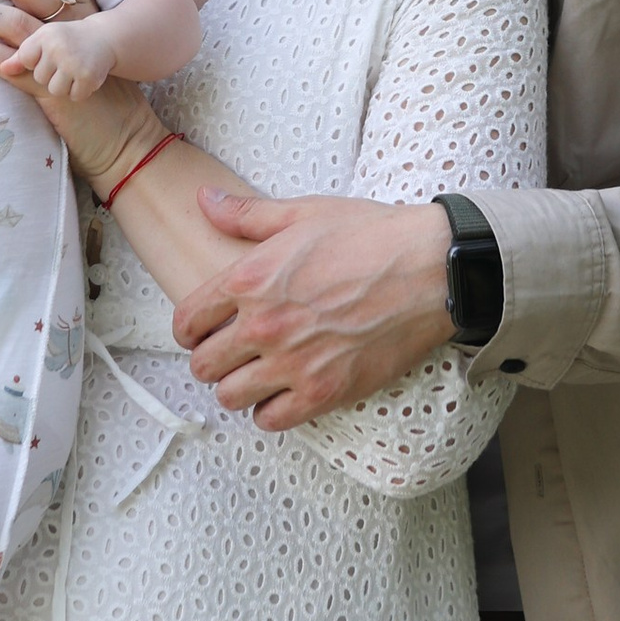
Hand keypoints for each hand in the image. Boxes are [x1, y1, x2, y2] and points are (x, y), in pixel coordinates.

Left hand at [4, 12, 116, 101]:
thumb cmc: (69, 40)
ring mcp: (73, 62)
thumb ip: (23, 55)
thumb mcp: (45, 41)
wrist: (107, 38)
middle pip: (40, 77)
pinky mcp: (88, 77)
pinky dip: (81, 90)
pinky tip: (87, 77)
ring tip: (76, 70)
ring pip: (56, 90)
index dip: (38, 62)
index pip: (26, 60)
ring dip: (66, 85)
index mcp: (45, 35)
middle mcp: (58, 46)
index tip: (51, 54)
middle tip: (67, 62)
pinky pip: (75, 95)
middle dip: (53, 74)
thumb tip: (3, 69)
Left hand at [175, 191, 451, 427]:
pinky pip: (271, 420)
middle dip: (211, 360)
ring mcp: (292, 363)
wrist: (431, 269)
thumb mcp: (303, 213)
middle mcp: (263, 325)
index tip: (200, 333)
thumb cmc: (370, 235)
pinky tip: (282, 394)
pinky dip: (270, 411)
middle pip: (204, 365)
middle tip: (230, 355)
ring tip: (254, 376)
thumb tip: (204, 200)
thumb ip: (246, 215)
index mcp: (250, 279)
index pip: (188, 320)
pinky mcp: (324, 392)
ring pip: (230, 396)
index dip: (189, 329)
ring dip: (237, 388)